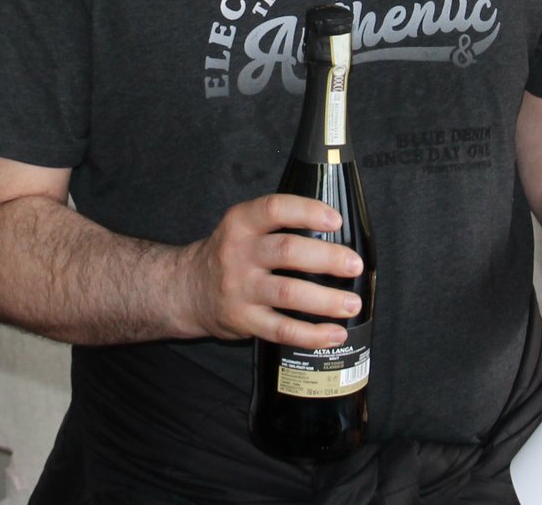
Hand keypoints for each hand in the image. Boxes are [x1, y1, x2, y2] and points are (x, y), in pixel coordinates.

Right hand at [178, 194, 364, 347]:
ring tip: (352, 303)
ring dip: (326, 300)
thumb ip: (277, 225)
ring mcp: (240, 288)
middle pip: (287, 251)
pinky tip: (334, 333)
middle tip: (354, 265)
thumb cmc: (228, 255)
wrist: (186, 289)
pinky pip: (281, 329)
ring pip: (288, 293)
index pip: (275, 208)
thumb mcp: (242, 228)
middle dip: (327, 258)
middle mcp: (238, 253)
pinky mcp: (243, 319)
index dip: (307, 211)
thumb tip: (334, 233)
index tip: (336, 220)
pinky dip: (311, 333)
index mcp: (241, 223)